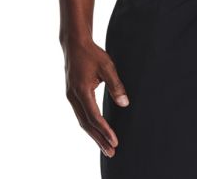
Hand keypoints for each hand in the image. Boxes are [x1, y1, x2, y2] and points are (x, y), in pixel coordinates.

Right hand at [62, 38, 129, 157]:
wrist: (74, 44)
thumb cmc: (92, 53)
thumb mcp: (107, 67)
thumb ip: (116, 85)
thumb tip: (125, 104)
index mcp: (82, 91)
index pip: (94, 117)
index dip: (105, 130)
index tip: (114, 141)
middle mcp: (73, 97)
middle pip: (86, 124)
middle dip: (99, 139)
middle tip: (111, 152)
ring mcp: (71, 97)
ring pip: (82, 121)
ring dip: (93, 135)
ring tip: (105, 146)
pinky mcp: (72, 95)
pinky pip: (80, 115)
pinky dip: (89, 126)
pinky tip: (96, 131)